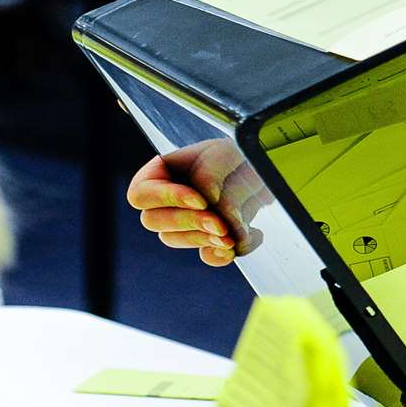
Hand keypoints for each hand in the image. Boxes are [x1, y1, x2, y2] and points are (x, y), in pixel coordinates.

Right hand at [126, 140, 272, 266]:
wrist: (264, 171)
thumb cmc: (238, 154)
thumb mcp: (225, 151)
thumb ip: (212, 168)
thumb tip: (207, 196)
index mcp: (162, 172)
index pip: (141, 193)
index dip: (167, 199)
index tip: (201, 201)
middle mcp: (167, 200)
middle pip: (152, 221)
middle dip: (189, 223)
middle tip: (221, 224)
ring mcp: (185, 223)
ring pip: (174, 239)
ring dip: (205, 239)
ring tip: (235, 233)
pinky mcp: (208, 241)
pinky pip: (207, 256)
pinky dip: (224, 253)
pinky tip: (243, 241)